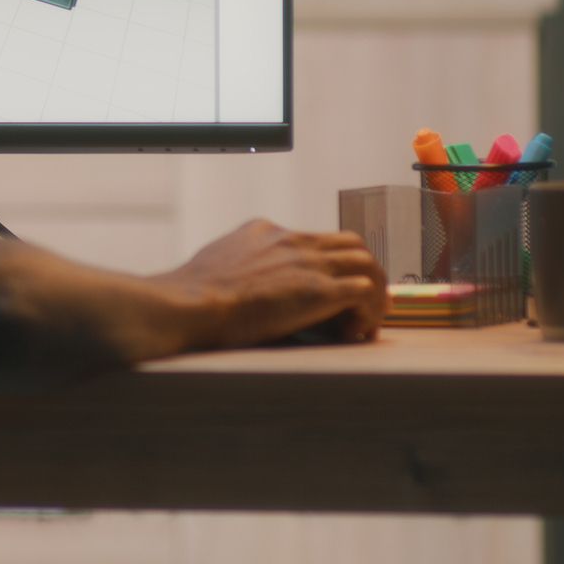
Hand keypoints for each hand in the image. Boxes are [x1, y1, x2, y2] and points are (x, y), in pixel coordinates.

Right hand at [154, 219, 387, 348]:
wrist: (192, 304)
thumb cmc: (191, 297)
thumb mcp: (213, 265)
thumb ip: (232, 266)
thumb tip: (228, 284)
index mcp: (264, 231)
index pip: (312, 238)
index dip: (326, 265)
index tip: (325, 290)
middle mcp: (292, 240)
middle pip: (348, 243)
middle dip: (361, 271)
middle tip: (360, 302)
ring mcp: (307, 262)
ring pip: (365, 262)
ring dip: (373, 291)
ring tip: (364, 320)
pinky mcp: (319, 289)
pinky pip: (367, 291)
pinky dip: (369, 311)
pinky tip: (355, 332)